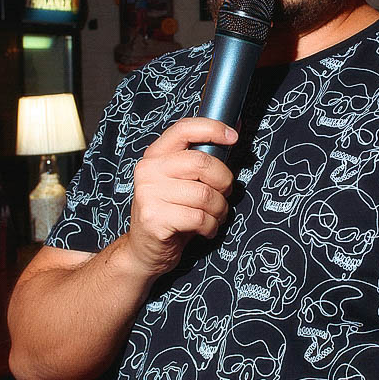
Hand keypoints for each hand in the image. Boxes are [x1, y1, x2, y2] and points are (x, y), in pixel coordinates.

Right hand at [124, 118, 235, 278]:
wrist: (145, 250)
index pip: (184, 129)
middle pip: (202, 163)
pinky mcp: (154, 218)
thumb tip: (233, 130)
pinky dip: (211, 226)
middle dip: (224, 181)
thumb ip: (203, 158)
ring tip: (214, 215)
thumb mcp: (182, 182)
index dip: (212, 129)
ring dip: (219, 209)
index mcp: (156, 155)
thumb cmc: (170, 213)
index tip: (233, 137)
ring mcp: (148, 194)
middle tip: (224, 194)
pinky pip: (199, 217)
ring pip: (204, 195)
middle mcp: (148, 171)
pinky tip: (205, 229)